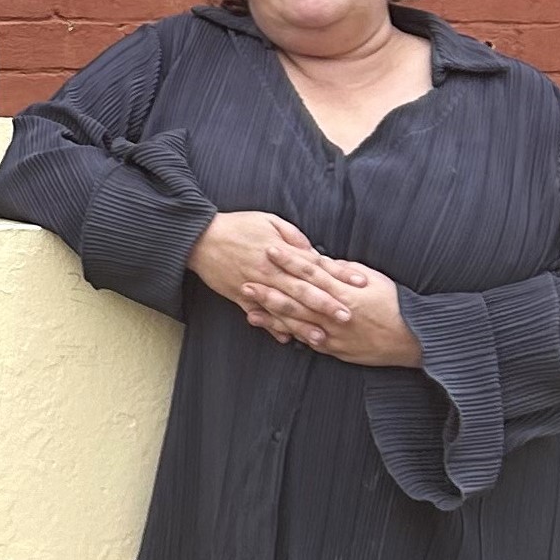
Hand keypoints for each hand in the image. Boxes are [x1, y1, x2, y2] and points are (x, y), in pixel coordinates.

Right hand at [188, 211, 339, 331]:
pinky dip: (272, 327)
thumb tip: (313, 253)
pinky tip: (287, 339)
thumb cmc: (237, 225)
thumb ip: (294, 237)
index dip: (339, 274)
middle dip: (326, 305)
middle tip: (348, 317)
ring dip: (303, 325)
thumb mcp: (269, 221)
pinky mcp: (240, 297)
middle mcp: (269, 273)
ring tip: (322, 338)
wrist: (198, 238)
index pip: (315, 265)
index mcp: (279, 252)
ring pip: (283, 310)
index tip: (360, 284)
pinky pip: (259, 315)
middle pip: (303, 291)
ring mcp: (254, 288)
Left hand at [248, 259, 423, 368]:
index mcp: (345, 291)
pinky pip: (306, 340)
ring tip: (248, 306)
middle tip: (245, 280)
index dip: (290, 260)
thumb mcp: (374, 280)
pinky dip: (287, 334)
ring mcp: (333, 332)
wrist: (413, 339)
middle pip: (297, 298)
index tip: (271, 249)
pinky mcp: (334, 348)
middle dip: (269, 289)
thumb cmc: (396, 304)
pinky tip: (271, 329)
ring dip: (271, 314)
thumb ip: (345, 270)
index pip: (311, 272)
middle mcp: (335, 312)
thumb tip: (322, 260)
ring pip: (296, 321)